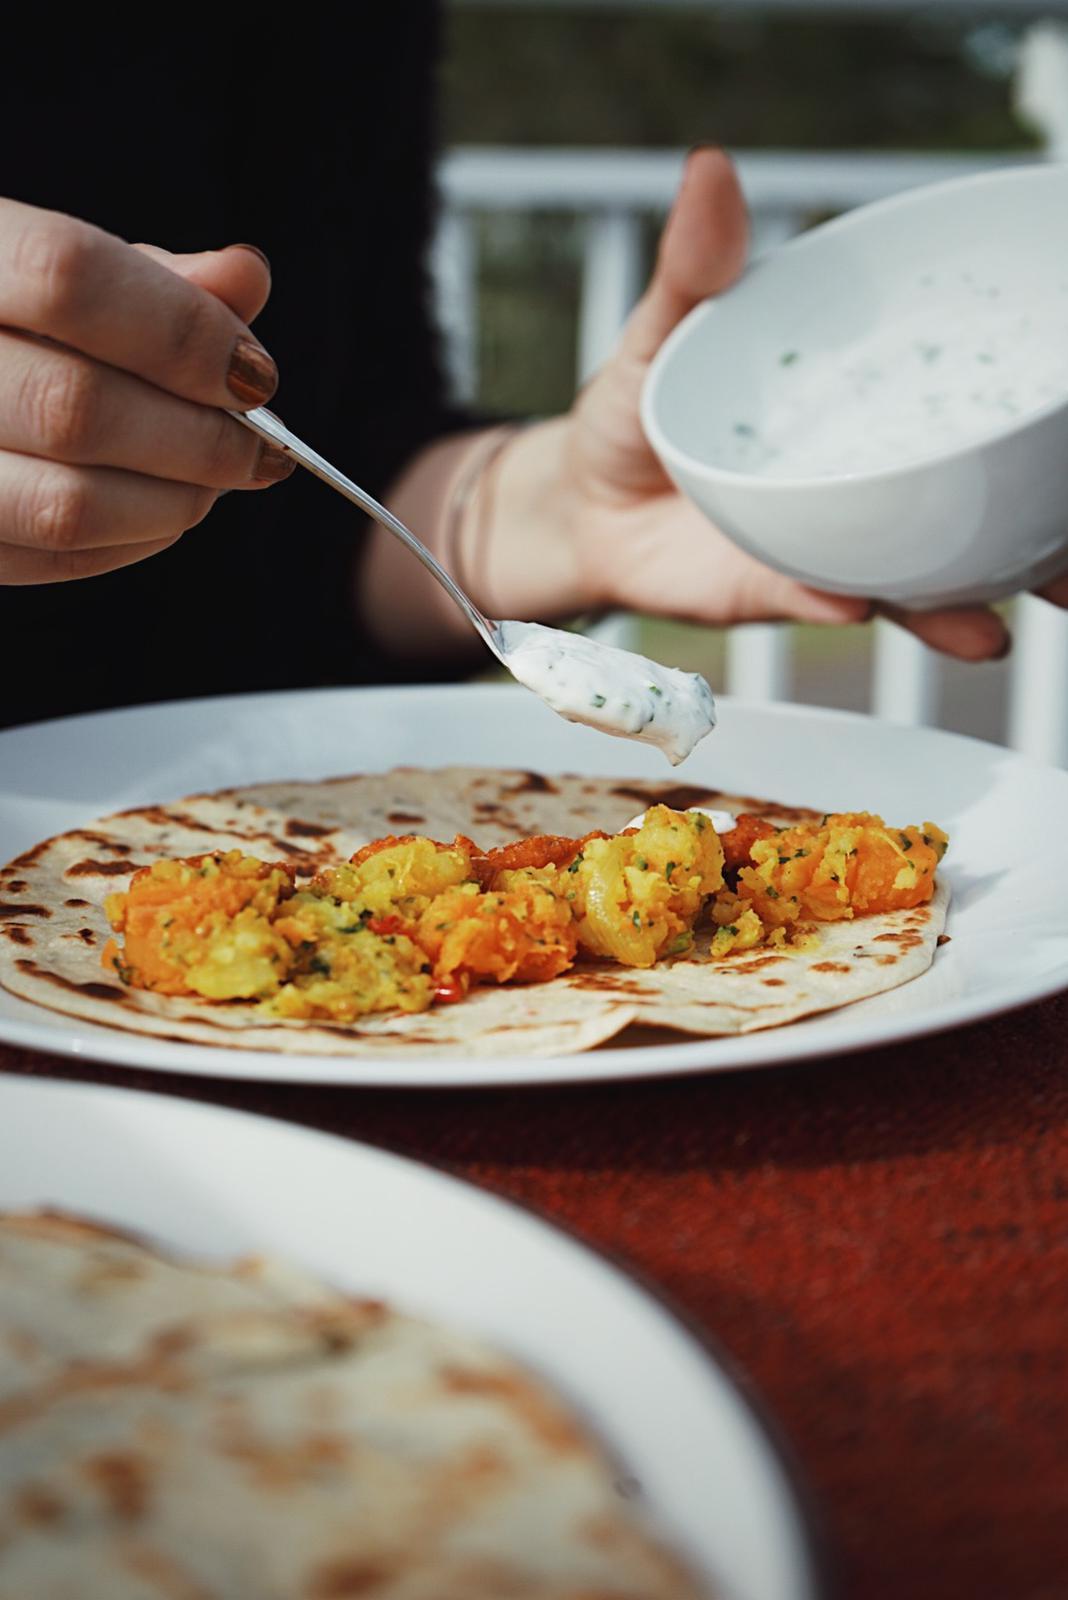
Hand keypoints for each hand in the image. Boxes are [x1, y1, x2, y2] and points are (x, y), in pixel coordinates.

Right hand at [0, 198, 290, 584]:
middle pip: (76, 407)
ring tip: (221, 474)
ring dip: (178, 498)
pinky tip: (167, 504)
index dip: (181, 330)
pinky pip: (55, 558)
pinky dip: (138, 538)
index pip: (67, 278)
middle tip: (256, 440)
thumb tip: (246, 279)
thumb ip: (151, 276)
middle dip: (199, 436)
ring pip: (68, 505)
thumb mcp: (55, 266)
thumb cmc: (9, 319)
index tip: (253, 371)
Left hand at [556, 149, 1064, 660]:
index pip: (957, 390)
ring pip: (926, 570)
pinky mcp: (785, 592)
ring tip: (1018, 606)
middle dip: (1038, 521)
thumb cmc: (636, 409)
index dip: (1017, 405)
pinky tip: (870, 605)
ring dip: (973, 590)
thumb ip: (695, 268)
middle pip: (973, 495)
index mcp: (858, 398)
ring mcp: (833, 539)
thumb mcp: (663, 330)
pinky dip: (857, 606)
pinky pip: (832, 601)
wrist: (582, 507)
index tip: (1063, 409)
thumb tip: (709, 173)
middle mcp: (865, 473)